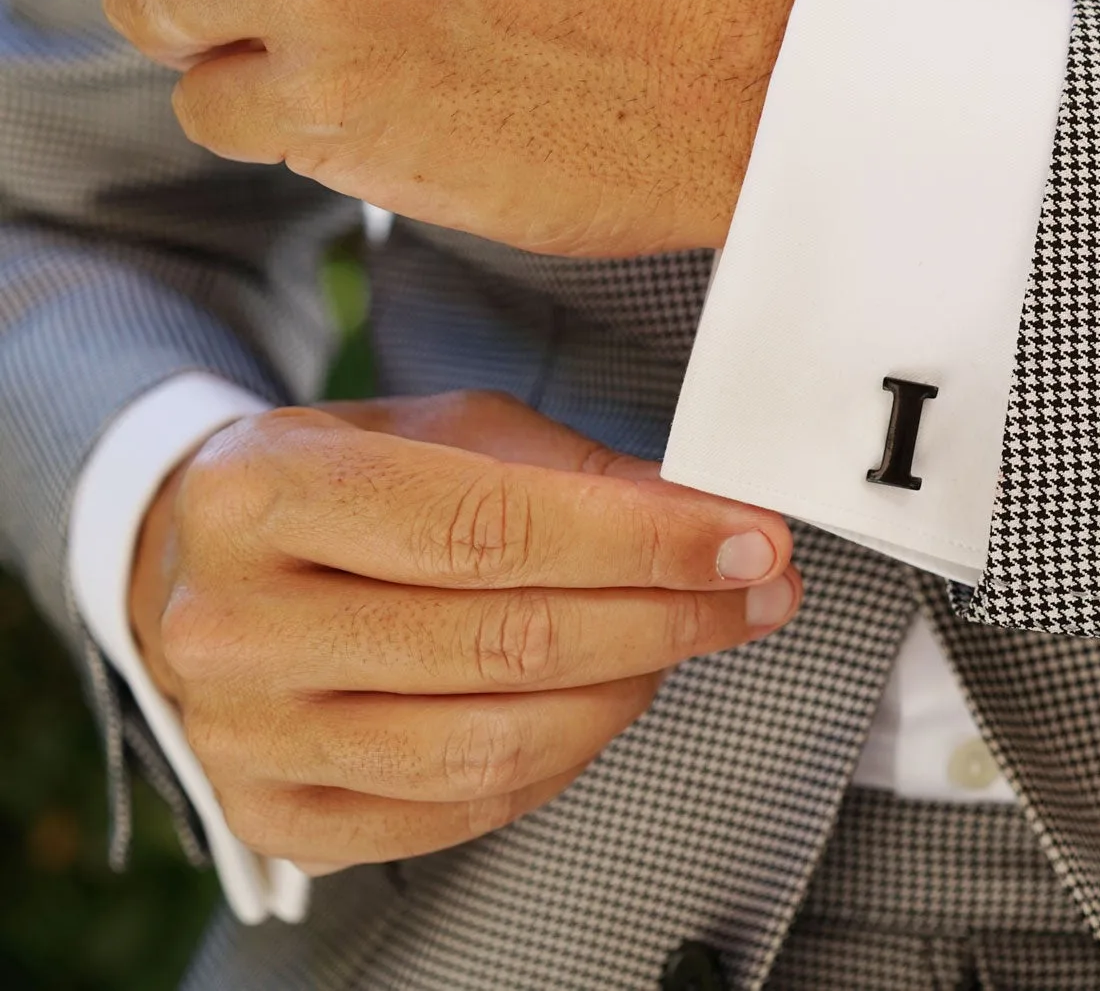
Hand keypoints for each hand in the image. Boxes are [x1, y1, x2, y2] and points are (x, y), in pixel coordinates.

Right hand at [128, 391, 799, 872]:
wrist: (196, 561)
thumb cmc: (340, 482)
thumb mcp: (446, 431)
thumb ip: (577, 476)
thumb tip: (711, 522)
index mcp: (263, 492)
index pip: (490, 530)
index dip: (642, 542)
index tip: (749, 540)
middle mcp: (232, 624)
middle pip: (503, 643)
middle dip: (666, 618)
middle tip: (754, 593)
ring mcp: (244, 736)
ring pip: (491, 744)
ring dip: (627, 693)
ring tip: (682, 642)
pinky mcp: (276, 816)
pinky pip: (461, 810)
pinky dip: (564, 758)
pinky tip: (607, 699)